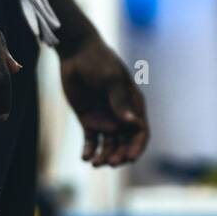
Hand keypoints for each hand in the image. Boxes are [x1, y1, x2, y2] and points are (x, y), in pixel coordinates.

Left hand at [59, 36, 148, 166]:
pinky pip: (91, 140)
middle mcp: (122, 115)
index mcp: (134, 105)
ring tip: (95, 163)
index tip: (129, 158)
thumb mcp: (111, 79)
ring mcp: (105, 118)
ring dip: (105, 156)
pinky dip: (90, 150)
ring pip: (109, 145)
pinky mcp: (89, 120)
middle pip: (125, 142)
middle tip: (110, 162)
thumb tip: (131, 122)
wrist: (76, 52)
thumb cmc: (99, 61)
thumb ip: (120, 101)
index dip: (137, 147)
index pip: (141, 131)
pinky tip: (86, 157)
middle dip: (120, 155)